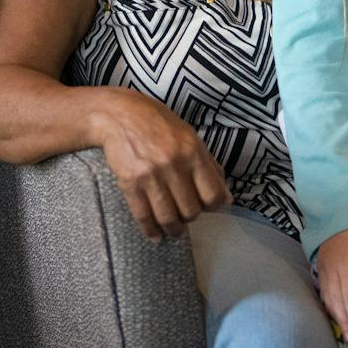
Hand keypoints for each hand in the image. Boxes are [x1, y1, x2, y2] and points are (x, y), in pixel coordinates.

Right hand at [92, 89, 229, 238]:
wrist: (119, 114)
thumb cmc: (157, 124)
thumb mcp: (189, 137)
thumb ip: (209, 166)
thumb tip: (227, 198)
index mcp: (194, 152)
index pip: (213, 195)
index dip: (212, 207)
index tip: (206, 207)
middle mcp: (175, 164)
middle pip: (191, 210)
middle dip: (190, 218)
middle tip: (185, 216)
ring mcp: (152, 175)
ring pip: (168, 218)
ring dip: (172, 230)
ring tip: (172, 230)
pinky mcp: (130, 183)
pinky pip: (144, 216)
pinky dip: (150, 230)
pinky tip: (154, 234)